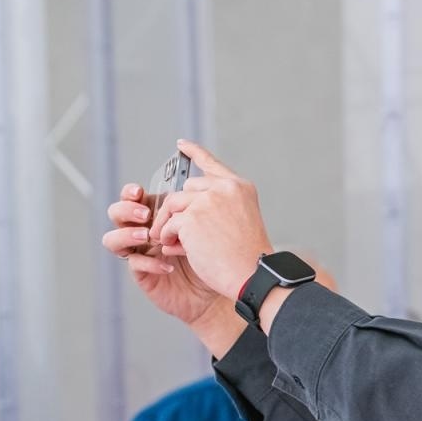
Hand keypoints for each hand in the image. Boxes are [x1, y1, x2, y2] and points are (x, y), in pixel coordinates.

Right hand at [101, 183, 220, 324]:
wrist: (223, 286)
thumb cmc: (215, 254)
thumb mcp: (207, 224)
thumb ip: (196, 204)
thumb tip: (197, 175)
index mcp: (156, 215)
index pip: (133, 198)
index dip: (131, 193)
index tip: (139, 191)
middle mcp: (144, 232)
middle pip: (116, 214)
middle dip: (126, 210)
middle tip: (144, 214)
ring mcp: (141, 253)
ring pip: (113, 239)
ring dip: (127, 235)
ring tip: (148, 237)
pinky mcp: (143, 275)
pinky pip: (135, 265)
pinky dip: (150, 263)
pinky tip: (168, 265)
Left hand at [148, 140, 273, 300]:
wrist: (254, 276)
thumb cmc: (248, 257)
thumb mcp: (240, 221)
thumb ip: (218, 207)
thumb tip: (180, 206)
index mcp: (240, 188)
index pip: (212, 165)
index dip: (195, 153)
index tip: (181, 145)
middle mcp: (225, 189)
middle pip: (187, 188)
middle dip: (177, 209)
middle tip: (169, 228)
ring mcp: (208, 201)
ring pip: (174, 205)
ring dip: (167, 224)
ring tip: (167, 241)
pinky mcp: (192, 218)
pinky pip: (169, 224)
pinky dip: (168, 238)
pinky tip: (175, 249)